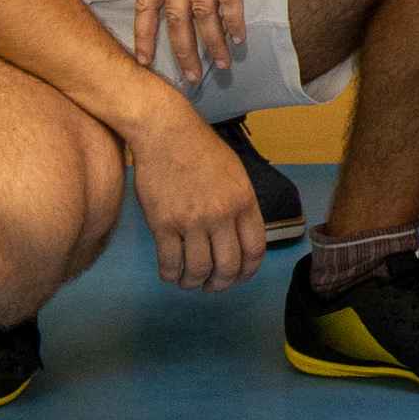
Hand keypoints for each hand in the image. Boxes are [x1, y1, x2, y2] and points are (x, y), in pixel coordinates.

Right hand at [129, 105, 268, 291]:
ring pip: (199, 270)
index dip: (248, 271)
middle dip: (221, 284)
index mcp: (244, 202)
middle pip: (228, 267)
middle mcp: (221, 215)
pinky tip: (171, 273)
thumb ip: (241, 205)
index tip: (239, 277)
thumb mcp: (236, 174)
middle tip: (213, 286)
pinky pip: (170, 264)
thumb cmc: (202, 150)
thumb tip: (241, 237)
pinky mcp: (163, 224)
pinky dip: (171, 276)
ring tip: (190, 281)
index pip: (255, 250)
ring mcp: (192, 221)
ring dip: (195, 283)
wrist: (167, 133)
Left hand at [134, 0, 273, 82]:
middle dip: (181, 51)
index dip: (143, 36)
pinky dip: (233, 21)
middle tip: (191, 78)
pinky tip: (239, 37)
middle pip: (175, 17)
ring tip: (221, 64)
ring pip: (202, 12)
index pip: (146, 3)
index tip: (144, 62)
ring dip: (212, 43)